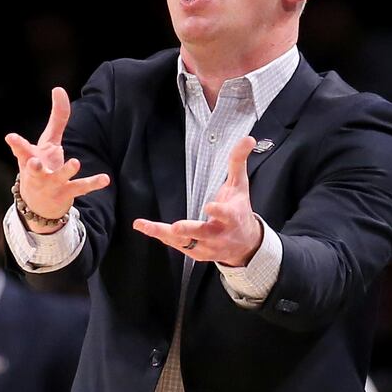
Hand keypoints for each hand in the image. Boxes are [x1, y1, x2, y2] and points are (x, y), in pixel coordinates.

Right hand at [4, 87, 110, 231]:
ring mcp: (52, 184)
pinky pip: (80, 187)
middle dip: (33, 166)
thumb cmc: (42, 166)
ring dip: (66, 171)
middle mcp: (38, 173)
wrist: (39, 205)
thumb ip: (56, 117)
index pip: (21, 150)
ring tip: (75, 162)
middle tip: (33, 162)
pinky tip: (105, 179)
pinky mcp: (67, 192)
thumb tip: (59, 88)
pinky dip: (93, 183)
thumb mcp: (47, 142)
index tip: (10, 137)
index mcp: (30, 159)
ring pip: (59, 178)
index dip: (16, 144)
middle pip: (34, 169)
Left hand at [133, 135, 262, 265]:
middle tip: (176, 227)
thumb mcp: (240, 186)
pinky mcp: (194, 252)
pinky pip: (176, 244)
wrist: (245, 244)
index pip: (227, 215)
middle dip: (189, 230)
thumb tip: (248, 138)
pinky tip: (145, 227)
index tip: (210, 206)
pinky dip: (160, 235)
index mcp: (232, 218)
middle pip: (202, 233)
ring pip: (184, 241)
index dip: (219, 212)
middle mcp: (219, 235)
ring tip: (144, 225)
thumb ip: (238, 162)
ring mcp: (206, 246)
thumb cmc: (239, 211)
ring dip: (163, 234)